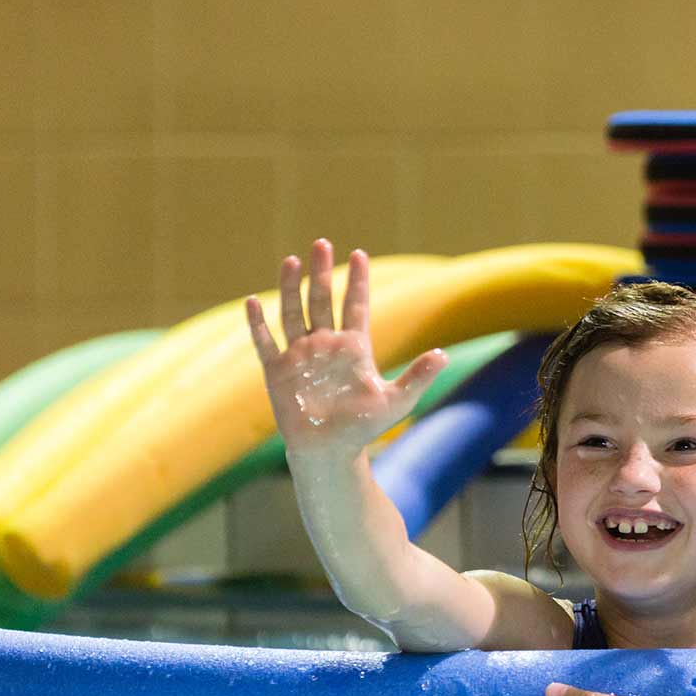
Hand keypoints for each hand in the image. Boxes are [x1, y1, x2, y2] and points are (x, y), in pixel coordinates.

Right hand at [245, 239, 446, 454]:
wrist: (331, 452)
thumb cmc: (363, 427)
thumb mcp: (397, 401)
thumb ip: (418, 376)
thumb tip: (443, 354)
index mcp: (354, 347)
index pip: (356, 305)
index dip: (358, 281)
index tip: (359, 254)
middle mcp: (325, 344)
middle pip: (322, 299)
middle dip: (322, 272)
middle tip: (323, 243)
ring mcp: (300, 355)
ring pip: (293, 312)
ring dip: (290, 287)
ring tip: (292, 260)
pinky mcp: (278, 371)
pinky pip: (265, 343)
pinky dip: (258, 324)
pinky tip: (252, 302)